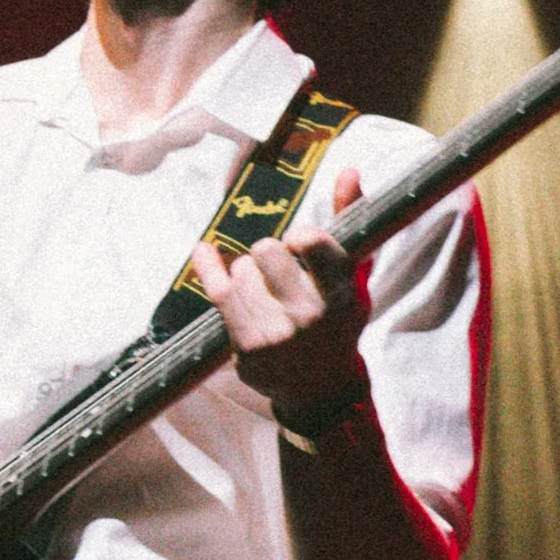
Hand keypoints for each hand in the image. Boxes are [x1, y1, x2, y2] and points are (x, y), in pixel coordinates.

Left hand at [189, 165, 370, 417]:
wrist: (321, 388)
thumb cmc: (338, 321)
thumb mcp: (355, 277)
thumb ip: (351, 222)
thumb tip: (348, 172)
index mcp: (343, 294)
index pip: (311, 240)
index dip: (300, 237)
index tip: (300, 247)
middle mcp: (310, 316)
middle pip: (266, 249)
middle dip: (269, 253)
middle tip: (279, 273)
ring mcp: (276, 334)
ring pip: (240, 269)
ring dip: (248, 273)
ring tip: (266, 294)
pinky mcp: (246, 347)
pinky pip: (217, 291)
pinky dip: (209, 266)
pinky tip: (204, 251)